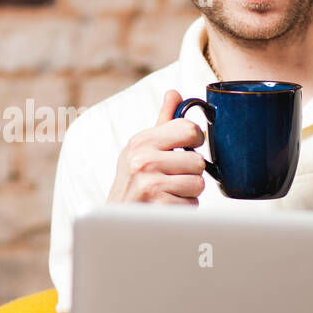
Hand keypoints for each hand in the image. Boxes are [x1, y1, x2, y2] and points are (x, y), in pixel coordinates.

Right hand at [105, 89, 206, 204]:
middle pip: (198, 161)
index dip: (194, 140)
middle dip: (190, 173)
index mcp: (142, 141)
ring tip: (168, 192)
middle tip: (172, 178)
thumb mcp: (142, 148)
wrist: (115, 219)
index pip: (188, 129)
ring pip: (198, 184)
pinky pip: (192, 204)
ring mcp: (149, 184)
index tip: (185, 148)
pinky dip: (183, 208)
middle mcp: (143, 160)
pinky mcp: (158, 206)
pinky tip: (166, 206)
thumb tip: (174, 93)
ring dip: (188, 192)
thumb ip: (162, 121)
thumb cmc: (133, 181)